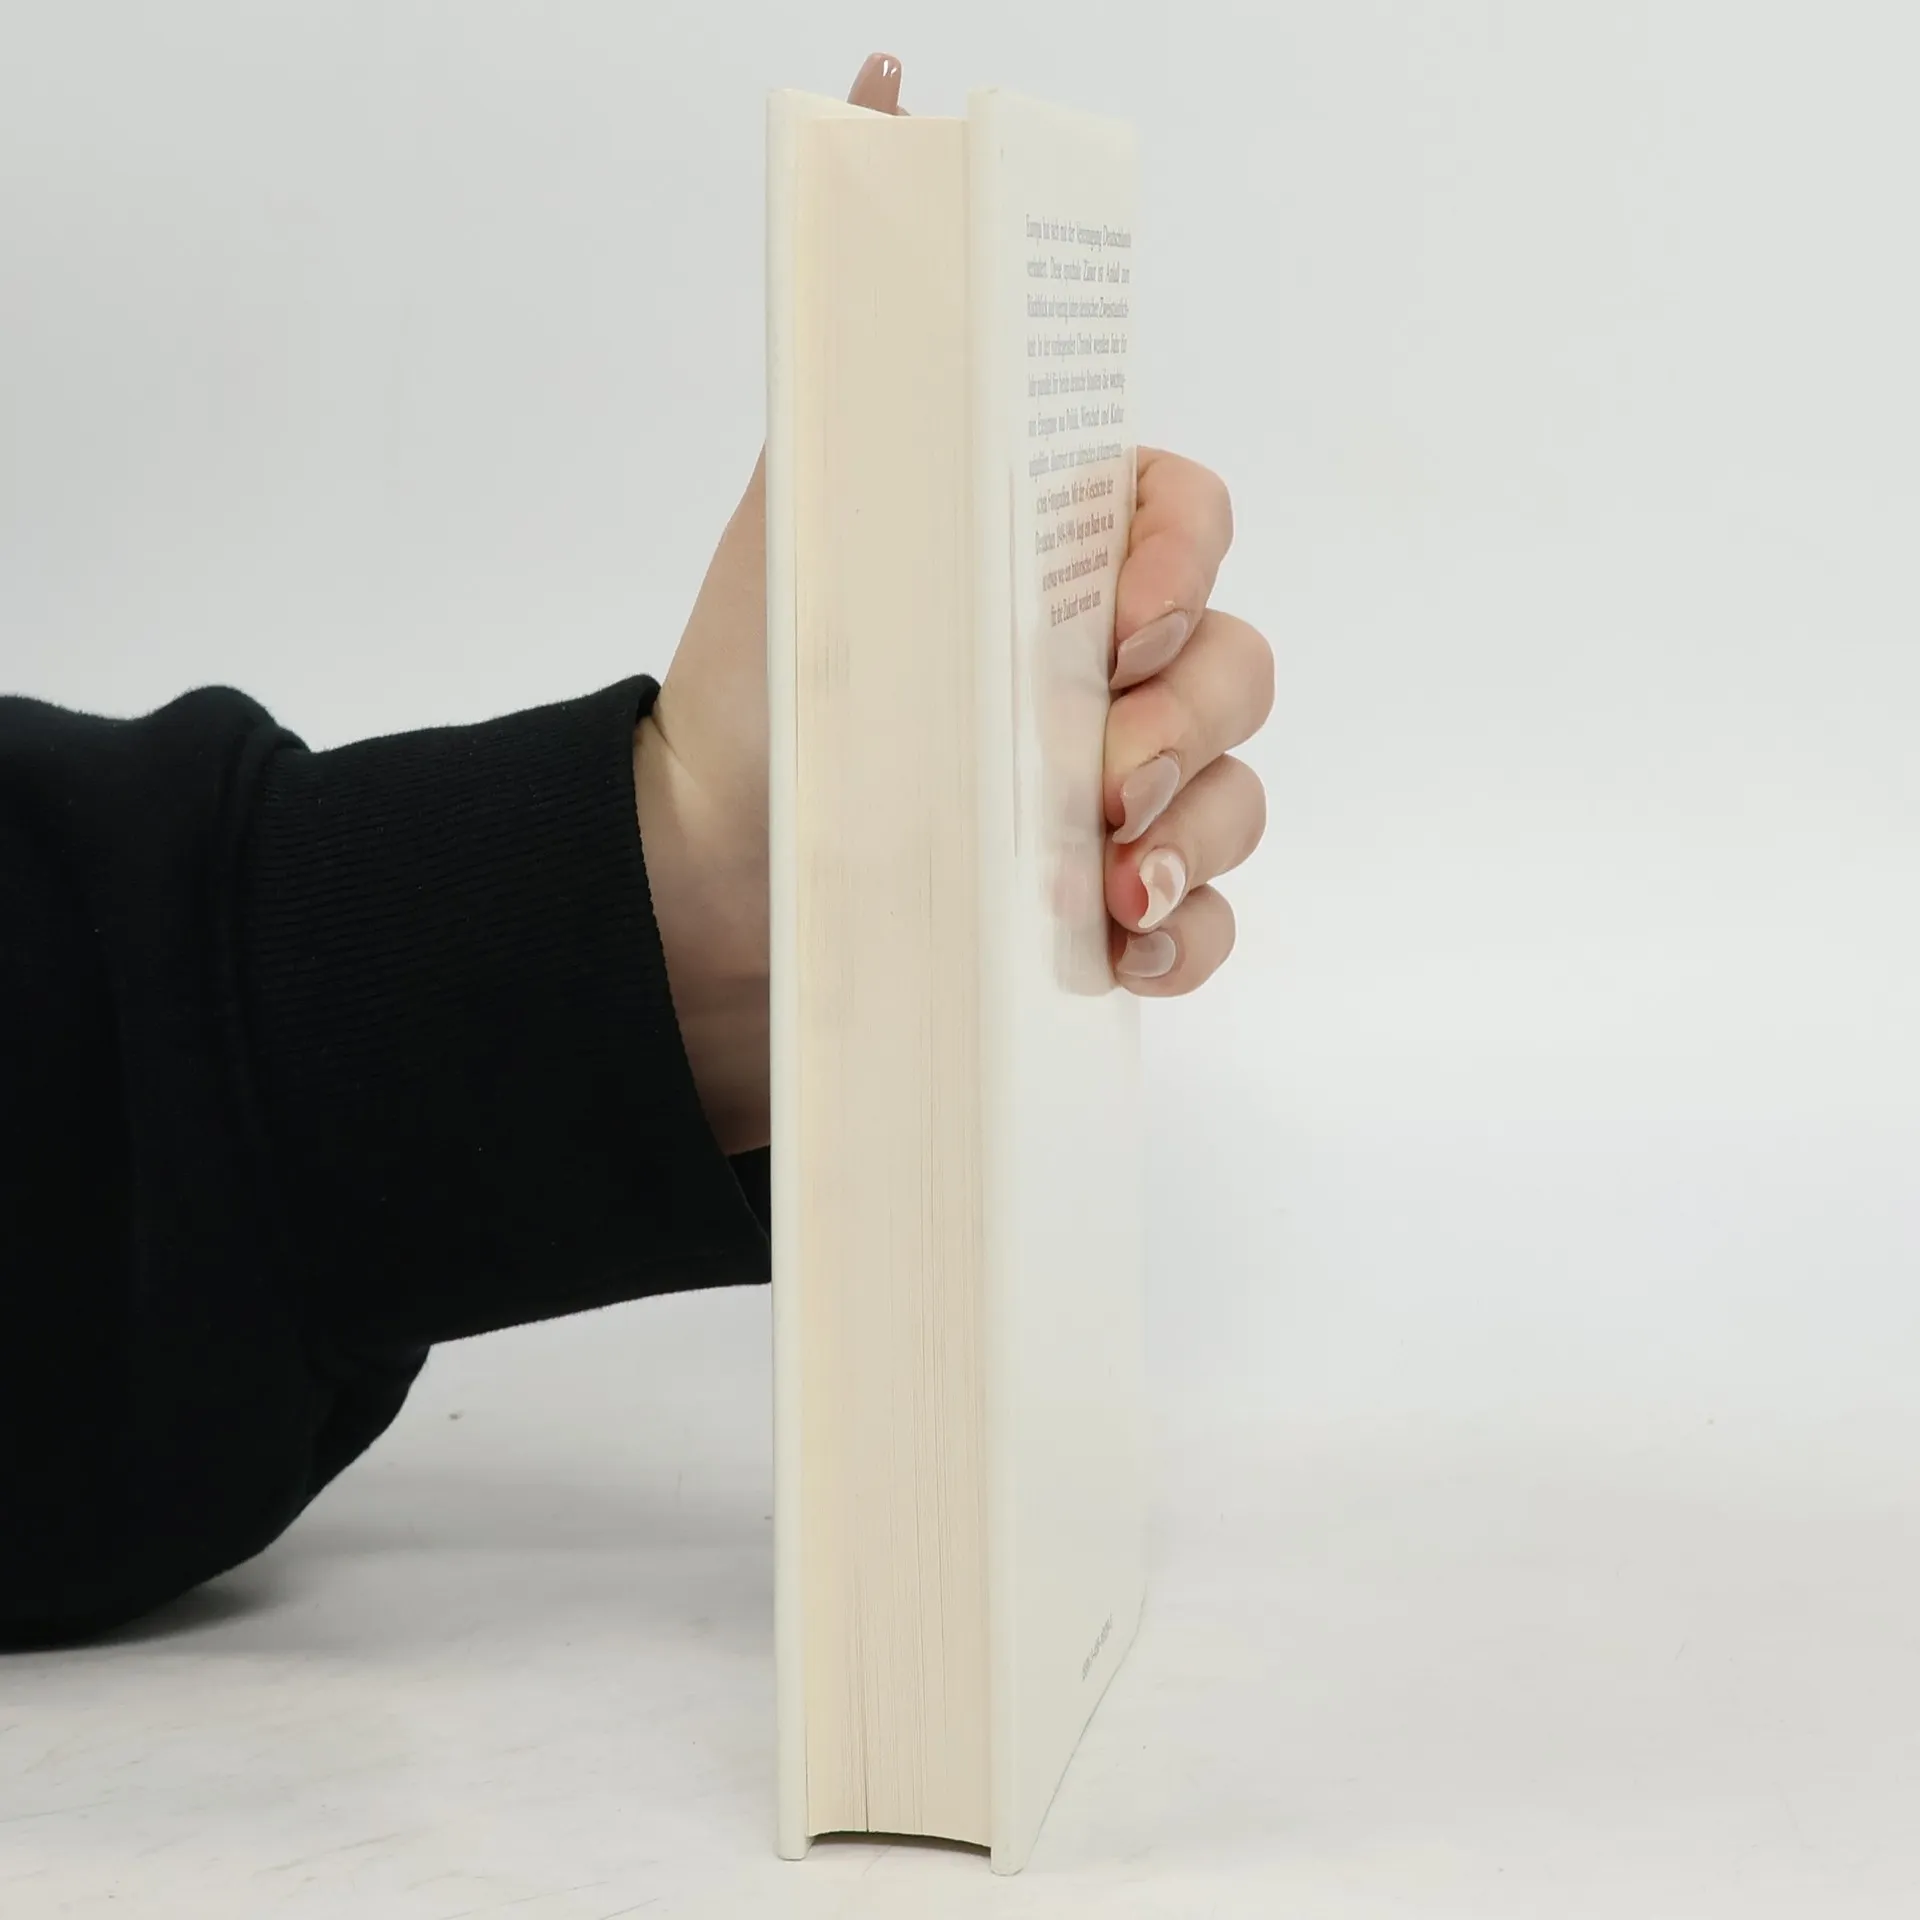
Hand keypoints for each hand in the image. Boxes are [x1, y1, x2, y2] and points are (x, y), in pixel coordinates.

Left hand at [635, 55, 1270, 1152]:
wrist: (710, 865)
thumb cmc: (767, 680)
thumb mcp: (810, 501)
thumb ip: (870, 337)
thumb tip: (879, 96)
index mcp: (1059, 564)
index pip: (1191, 524)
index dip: (1178, 566)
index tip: (1109, 622)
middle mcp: (1107, 672)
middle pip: (1237, 666)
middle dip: (1179, 723)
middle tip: (1090, 777)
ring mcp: (1119, 793)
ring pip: (1243, 793)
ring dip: (1199, 834)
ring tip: (1107, 882)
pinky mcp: (1104, 906)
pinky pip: (1207, 921)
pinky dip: (1187, 938)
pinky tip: (1122, 951)